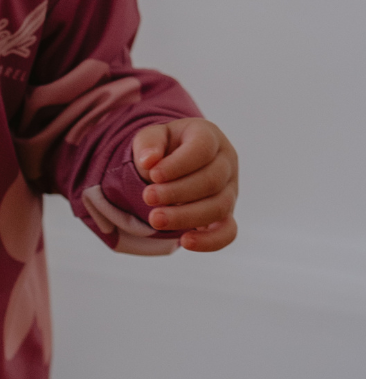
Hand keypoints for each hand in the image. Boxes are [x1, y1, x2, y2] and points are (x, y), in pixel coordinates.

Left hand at [132, 119, 237, 251]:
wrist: (172, 164)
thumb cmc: (164, 148)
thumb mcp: (152, 137)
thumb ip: (148, 143)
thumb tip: (148, 161)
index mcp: (209, 136)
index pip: (202, 149)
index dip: (178, 164)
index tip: (153, 175)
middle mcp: (226, 162)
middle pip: (212, 181)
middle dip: (177, 192)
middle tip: (147, 197)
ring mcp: (230, 190)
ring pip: (219, 207)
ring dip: (186, 216)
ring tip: (155, 219)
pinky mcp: (227, 215)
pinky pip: (228, 232)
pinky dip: (210, 241)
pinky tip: (184, 242)